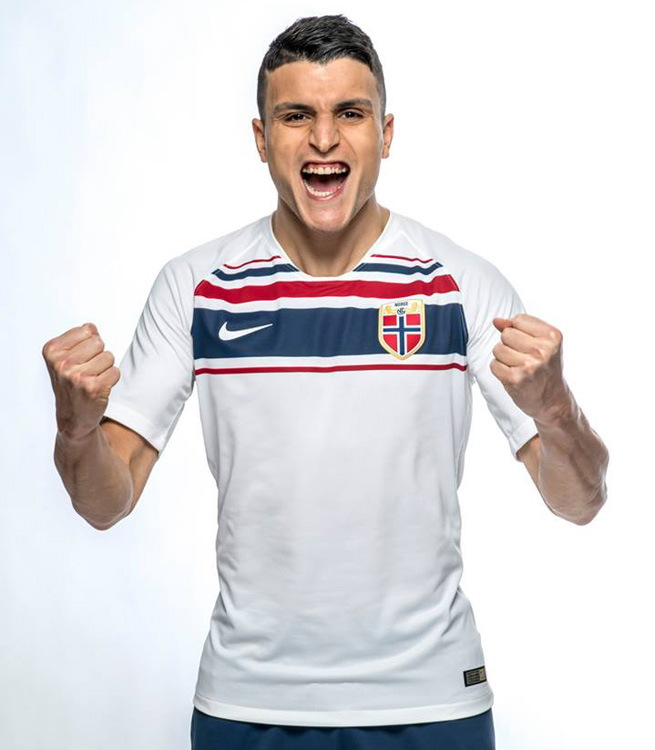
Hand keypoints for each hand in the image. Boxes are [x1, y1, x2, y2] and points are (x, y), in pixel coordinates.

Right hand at [42, 322, 120, 440]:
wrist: (73, 417)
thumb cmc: (71, 384)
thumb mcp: (66, 358)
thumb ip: (79, 338)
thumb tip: (92, 327)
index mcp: (52, 351)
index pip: (87, 330)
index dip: (89, 344)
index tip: (79, 359)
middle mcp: (62, 364)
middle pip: (99, 342)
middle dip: (98, 355)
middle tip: (87, 370)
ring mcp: (77, 376)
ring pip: (109, 356)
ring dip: (105, 368)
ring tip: (92, 379)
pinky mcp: (93, 388)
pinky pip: (116, 371)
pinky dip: (111, 379)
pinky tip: (99, 387)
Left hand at [489, 313, 572, 423]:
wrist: (552, 400)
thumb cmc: (545, 369)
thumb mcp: (542, 343)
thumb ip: (519, 328)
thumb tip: (496, 321)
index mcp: (553, 336)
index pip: (519, 320)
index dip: (518, 331)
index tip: (529, 344)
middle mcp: (543, 350)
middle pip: (506, 334)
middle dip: (509, 344)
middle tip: (523, 358)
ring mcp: (529, 365)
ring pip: (498, 349)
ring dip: (504, 358)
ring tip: (518, 367)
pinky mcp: (515, 379)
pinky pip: (494, 364)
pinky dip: (500, 370)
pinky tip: (513, 376)